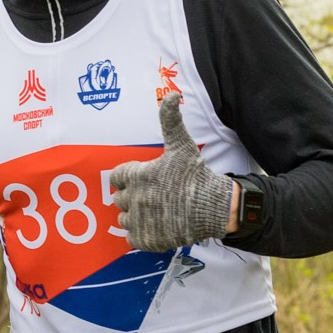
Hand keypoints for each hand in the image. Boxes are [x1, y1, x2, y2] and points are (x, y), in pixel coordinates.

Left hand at [108, 94, 234, 250]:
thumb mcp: (182, 145)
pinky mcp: (146, 239)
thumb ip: (171, 120)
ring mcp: (140, 220)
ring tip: (156, 212)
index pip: (117, 177)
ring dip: (135, 216)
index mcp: (137, 175)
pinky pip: (131, 237)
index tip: (146, 179)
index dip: (129, 178)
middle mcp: (134, 198)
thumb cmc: (196, 175)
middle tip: (154, 196)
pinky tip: (157, 226)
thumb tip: (173, 93)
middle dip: (132, 197)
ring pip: (124, 218)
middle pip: (119, 198)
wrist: (215, 207)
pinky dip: (141, 233)